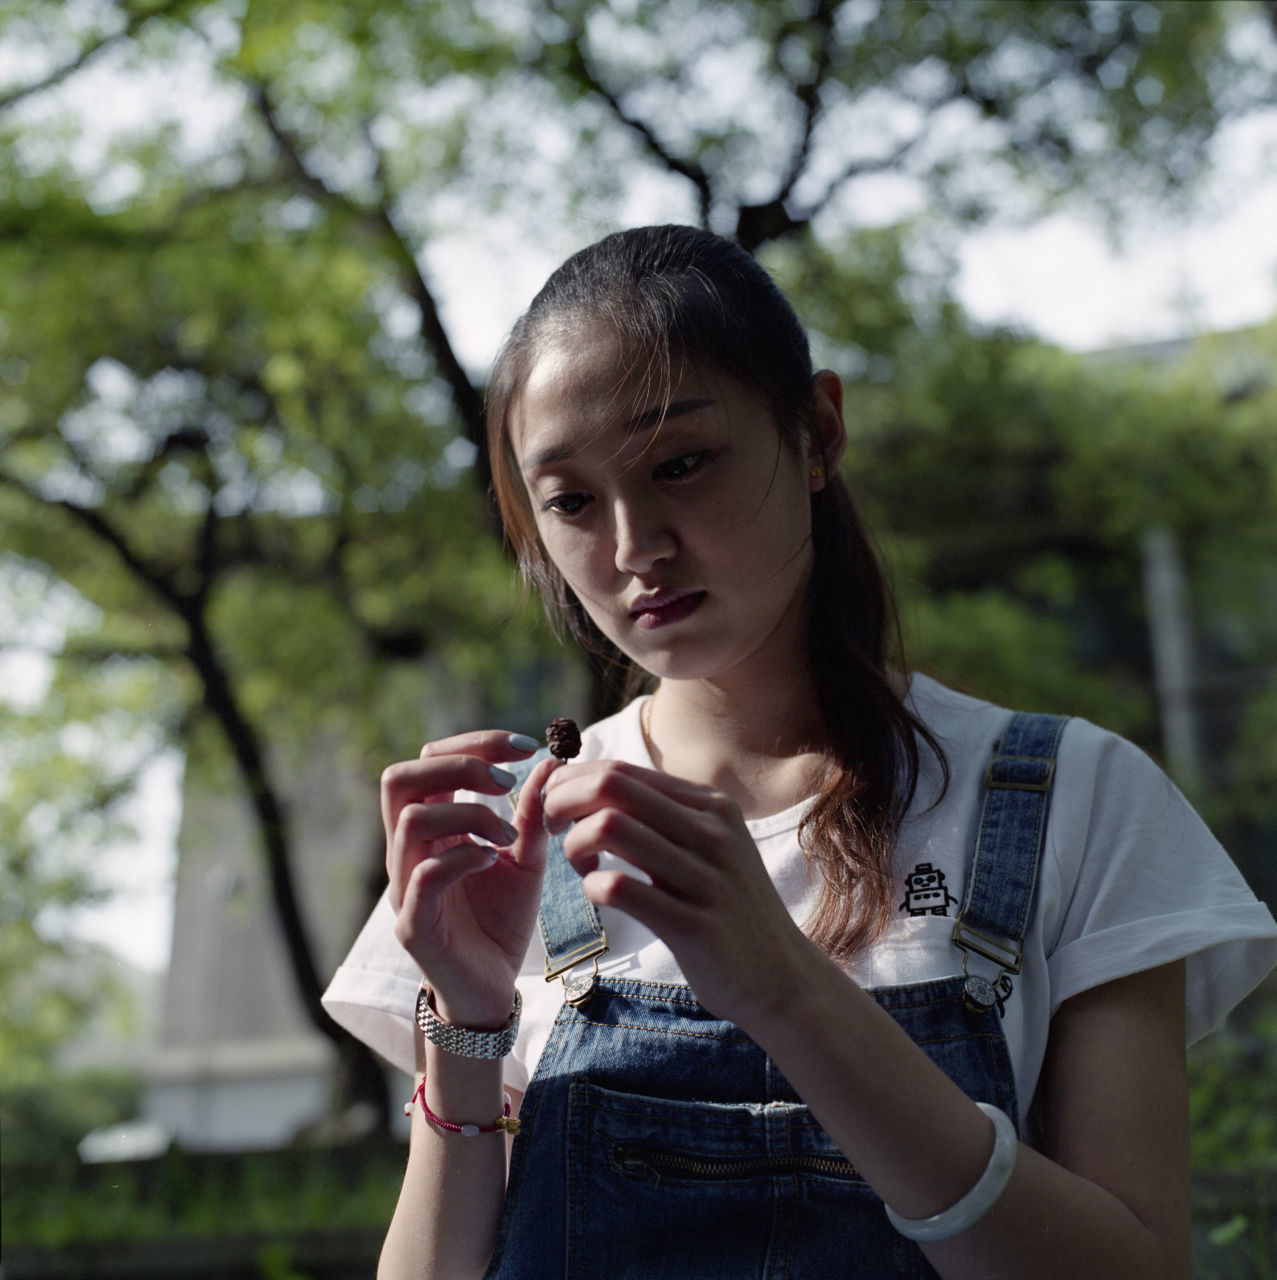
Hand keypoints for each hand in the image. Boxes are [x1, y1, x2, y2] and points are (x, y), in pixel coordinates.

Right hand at [382, 730, 559, 1026]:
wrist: (492, 990)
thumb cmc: (500, 920)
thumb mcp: (526, 858)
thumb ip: (533, 813)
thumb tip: (554, 760)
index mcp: (430, 827)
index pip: (428, 760)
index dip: (474, 742)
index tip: (528, 747)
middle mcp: (407, 851)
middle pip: (398, 778)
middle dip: (459, 764)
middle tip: (508, 782)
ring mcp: (404, 887)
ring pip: (410, 820)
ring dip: (469, 813)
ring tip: (507, 835)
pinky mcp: (414, 926)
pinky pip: (423, 876)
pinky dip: (462, 857)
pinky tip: (493, 859)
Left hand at [541, 760, 813, 1025]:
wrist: (781, 976)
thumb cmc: (729, 908)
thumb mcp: (710, 847)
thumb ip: (665, 816)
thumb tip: (598, 784)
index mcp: (710, 806)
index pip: (622, 770)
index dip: (573, 782)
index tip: (556, 806)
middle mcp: (711, 832)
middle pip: (611, 787)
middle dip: (563, 801)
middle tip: (553, 828)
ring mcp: (706, 877)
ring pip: (610, 828)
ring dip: (575, 844)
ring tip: (581, 865)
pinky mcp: (695, 925)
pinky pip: (620, 889)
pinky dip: (592, 887)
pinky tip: (599, 895)